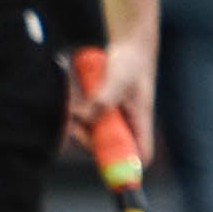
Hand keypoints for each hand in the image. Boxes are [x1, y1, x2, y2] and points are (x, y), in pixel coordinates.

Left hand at [73, 32, 156, 166]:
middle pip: (112, 150)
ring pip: (97, 135)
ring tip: (71, 112)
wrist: (129, 46)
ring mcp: (116, 118)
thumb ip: (105, 97)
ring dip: (82, 128)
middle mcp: (129, 125)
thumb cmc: (130, 62)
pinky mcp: (104, 110)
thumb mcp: (119, 79)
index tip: (103, 158)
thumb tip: (87, 116)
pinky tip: (71, 105)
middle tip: (74, 128)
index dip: (125, 165)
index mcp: (141, 122)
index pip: (141, 156)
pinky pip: (90, 122)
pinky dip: (79, 117)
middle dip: (91, 142)